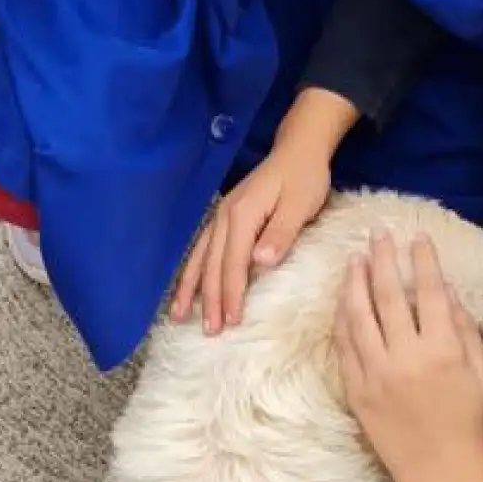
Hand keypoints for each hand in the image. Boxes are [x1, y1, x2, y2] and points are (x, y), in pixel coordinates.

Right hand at [173, 89, 346, 333]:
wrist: (297, 150)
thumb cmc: (304, 178)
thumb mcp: (300, 204)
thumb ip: (281, 233)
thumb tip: (260, 262)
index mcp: (243, 214)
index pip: (234, 262)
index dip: (231, 293)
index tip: (231, 321)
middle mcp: (225, 216)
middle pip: (213, 264)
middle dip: (209, 299)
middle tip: (209, 330)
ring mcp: (220, 216)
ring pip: (201, 257)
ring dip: (191, 288)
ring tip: (178, 315)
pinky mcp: (223, 217)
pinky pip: (201, 248)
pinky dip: (192, 270)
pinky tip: (186, 287)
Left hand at [334, 232, 482, 481]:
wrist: (442, 473)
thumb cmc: (470, 424)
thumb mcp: (482, 374)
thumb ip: (464, 330)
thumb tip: (447, 294)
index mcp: (443, 350)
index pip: (430, 292)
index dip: (422, 261)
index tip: (417, 238)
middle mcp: (406, 357)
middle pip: (389, 295)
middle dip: (383, 259)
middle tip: (378, 235)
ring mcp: (376, 373)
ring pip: (359, 316)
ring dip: (355, 283)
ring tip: (353, 260)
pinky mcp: (356, 390)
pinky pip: (344, 346)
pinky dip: (342, 319)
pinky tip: (342, 301)